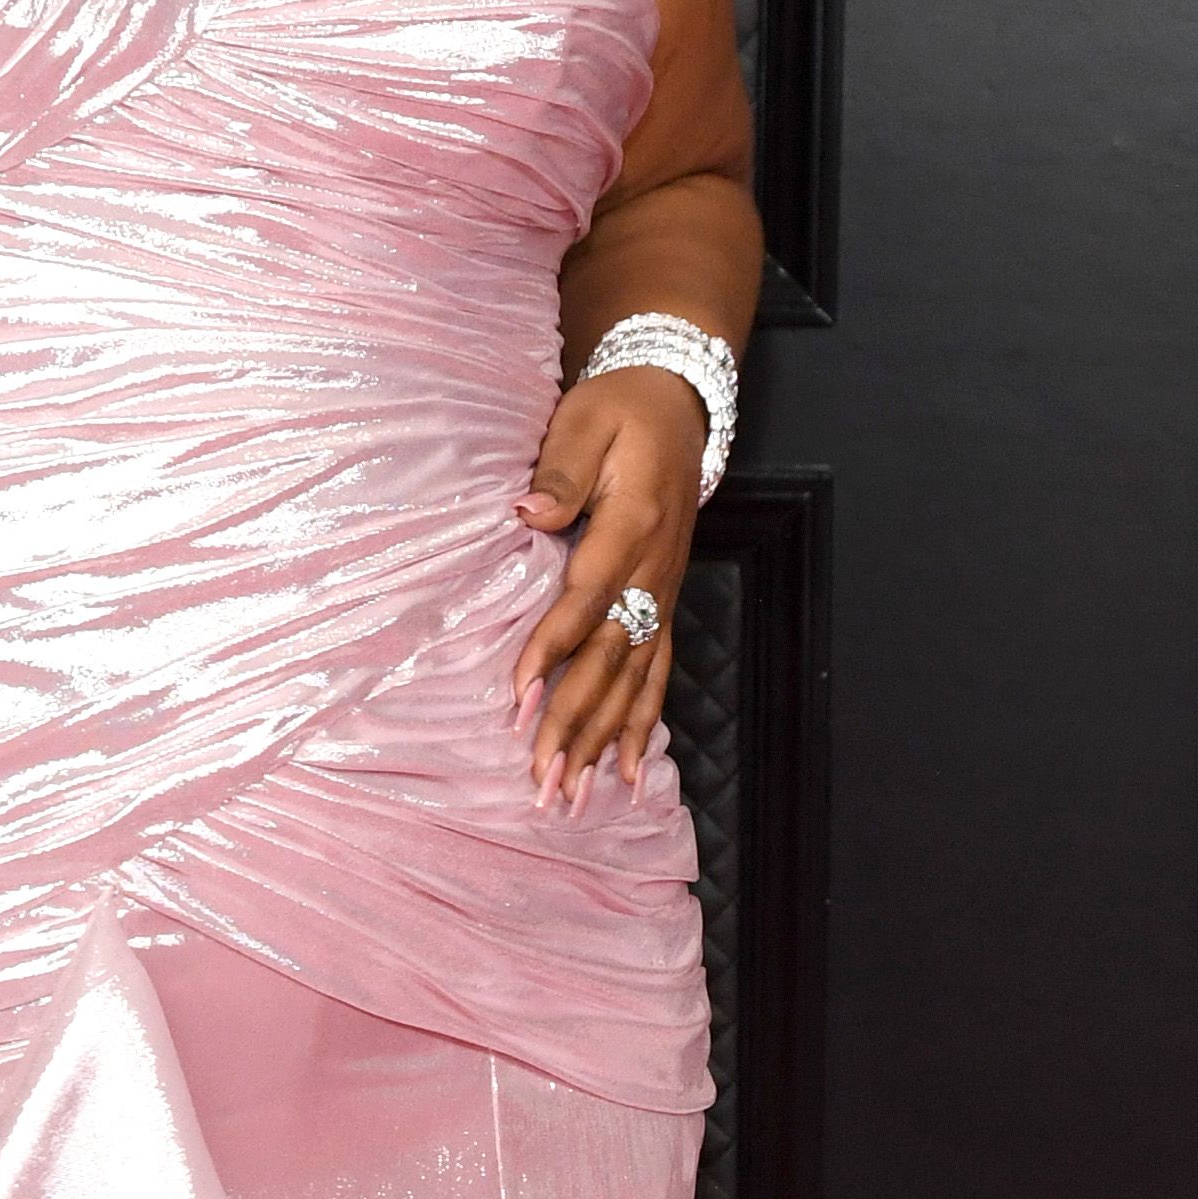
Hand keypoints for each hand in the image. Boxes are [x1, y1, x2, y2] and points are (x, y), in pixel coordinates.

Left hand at [509, 363, 702, 801]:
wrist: (677, 403)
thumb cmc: (620, 411)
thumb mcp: (585, 422)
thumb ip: (559, 473)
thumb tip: (526, 514)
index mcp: (630, 528)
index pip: (585, 601)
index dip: (552, 651)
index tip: (520, 699)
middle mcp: (654, 572)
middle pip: (610, 659)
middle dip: (575, 724)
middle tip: (542, 779)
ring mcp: (663, 594)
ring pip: (634, 680)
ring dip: (602, 742)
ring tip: (573, 795)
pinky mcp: (664, 604)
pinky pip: (658, 675)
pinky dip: (642, 727)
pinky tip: (629, 774)